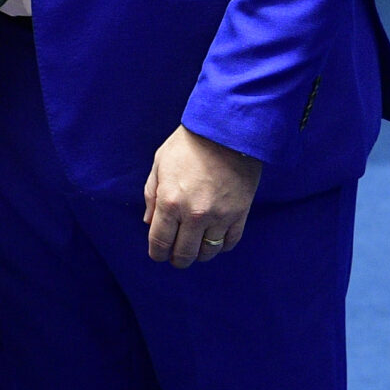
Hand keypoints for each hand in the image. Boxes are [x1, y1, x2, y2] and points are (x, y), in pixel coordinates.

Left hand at [143, 126, 260, 267]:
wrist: (227, 129)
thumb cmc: (190, 143)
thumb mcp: (160, 163)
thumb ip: (152, 195)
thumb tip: (149, 222)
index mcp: (169, 201)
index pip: (159, 243)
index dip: (157, 254)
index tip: (159, 254)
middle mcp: (194, 214)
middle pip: (184, 254)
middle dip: (177, 259)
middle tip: (177, 256)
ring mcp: (219, 216)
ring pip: (207, 252)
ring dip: (199, 254)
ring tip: (196, 246)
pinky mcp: (239, 214)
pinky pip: (229, 242)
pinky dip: (221, 246)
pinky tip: (215, 238)